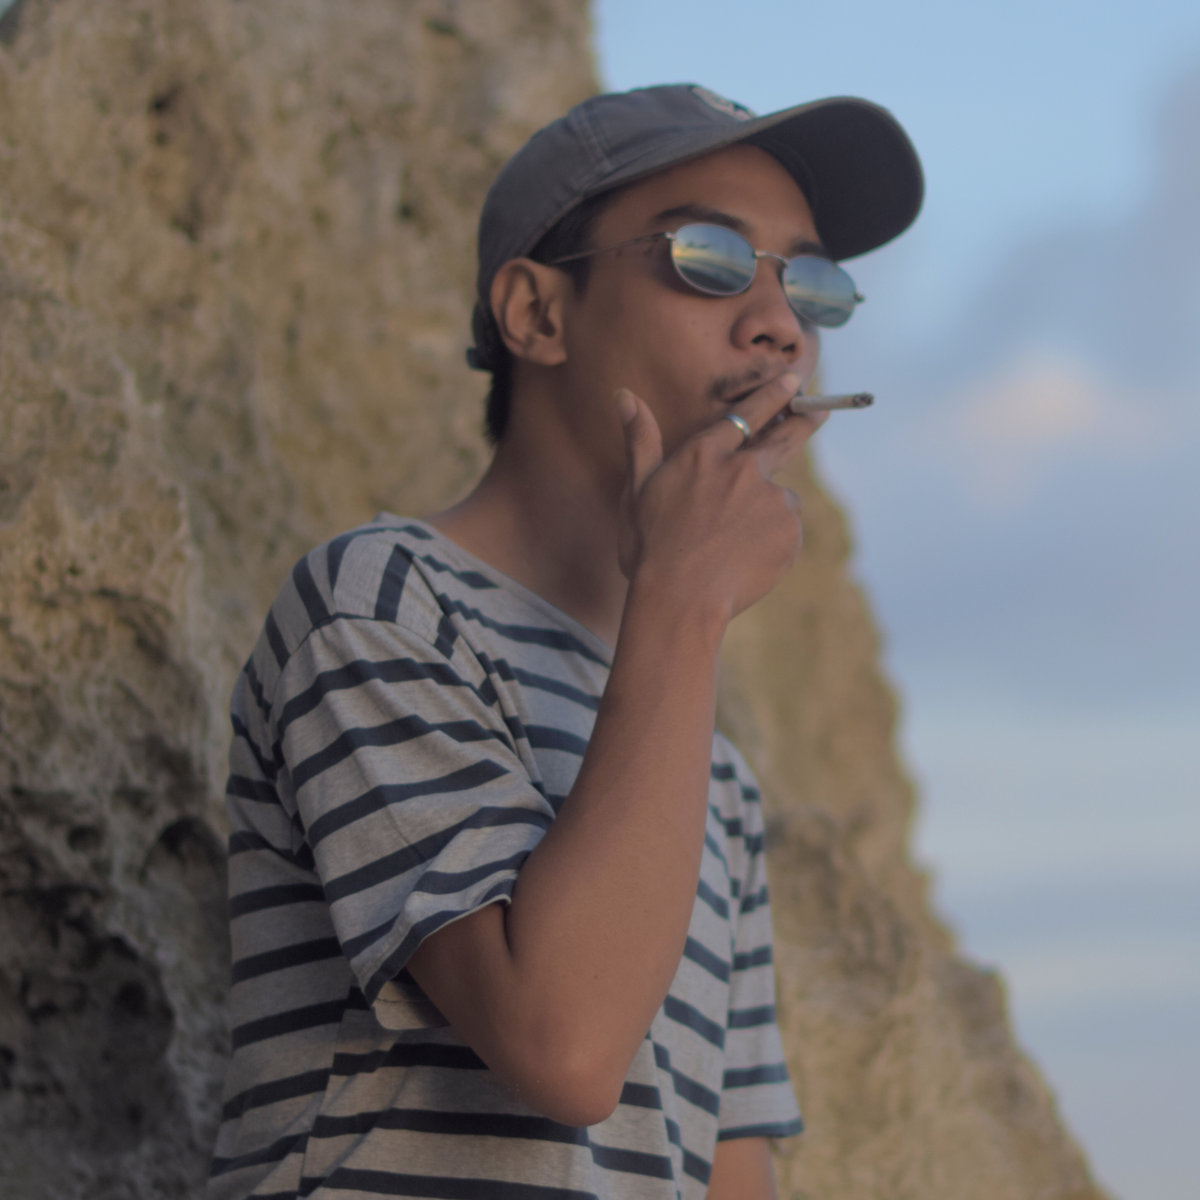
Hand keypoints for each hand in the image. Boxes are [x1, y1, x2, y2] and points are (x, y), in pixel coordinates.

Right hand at [616, 373, 823, 624]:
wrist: (680, 600)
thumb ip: (640, 441)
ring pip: (777, 499)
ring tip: (730, 548)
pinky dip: (771, 542)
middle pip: (784, 438)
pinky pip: (785, 530)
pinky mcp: (790, 529)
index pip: (745, 415)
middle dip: (804, 420)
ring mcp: (770, 498)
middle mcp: (742, 468)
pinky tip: (744, 561)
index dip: (771, 396)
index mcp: (704, 455)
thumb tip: (623, 395)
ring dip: (764, 514)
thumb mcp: (637, 492)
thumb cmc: (650, 550)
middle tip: (822, 409)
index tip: (792, 381)